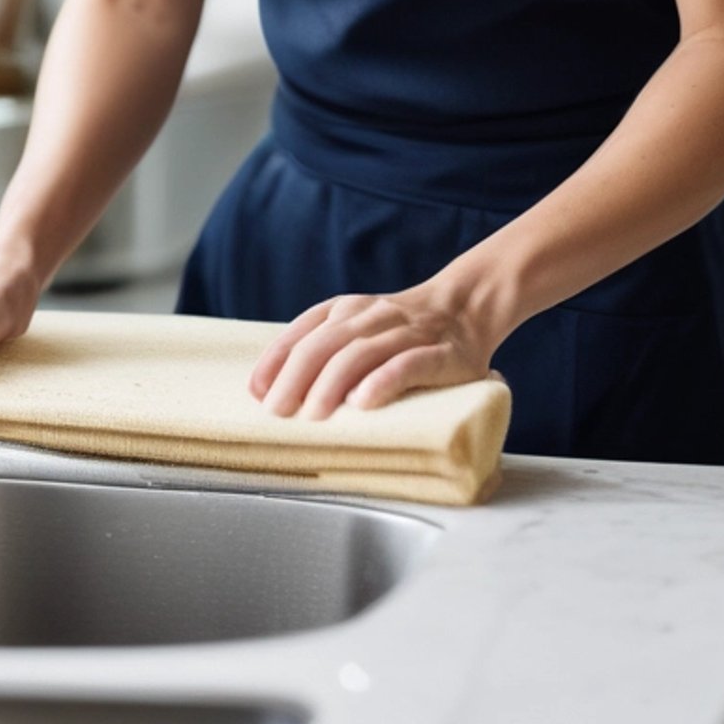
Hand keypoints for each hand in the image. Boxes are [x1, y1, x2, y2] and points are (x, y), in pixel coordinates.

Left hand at [247, 278, 499, 420]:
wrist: (466, 308)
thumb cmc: (402, 331)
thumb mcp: (358, 329)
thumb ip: (322, 349)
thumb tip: (269, 390)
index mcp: (348, 309)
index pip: (304, 329)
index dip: (277, 359)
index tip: (258, 392)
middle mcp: (372, 315)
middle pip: (326, 343)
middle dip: (296, 378)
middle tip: (278, 412)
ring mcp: (406, 333)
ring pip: (361, 353)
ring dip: (331, 383)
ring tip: (313, 415)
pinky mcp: (439, 354)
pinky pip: (407, 364)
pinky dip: (383, 381)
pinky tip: (364, 401)